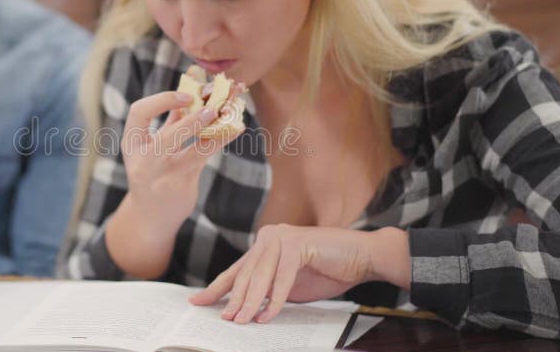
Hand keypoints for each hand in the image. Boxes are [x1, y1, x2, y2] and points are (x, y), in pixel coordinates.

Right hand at [121, 91, 237, 228]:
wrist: (149, 216)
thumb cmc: (152, 173)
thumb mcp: (150, 147)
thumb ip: (167, 121)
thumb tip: (189, 90)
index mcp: (131, 144)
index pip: (139, 113)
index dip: (162, 100)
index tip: (187, 95)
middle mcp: (145, 161)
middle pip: (169, 135)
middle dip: (193, 120)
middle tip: (213, 107)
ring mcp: (164, 176)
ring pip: (194, 150)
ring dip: (215, 129)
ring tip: (231, 111)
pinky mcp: (183, 185)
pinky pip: (206, 158)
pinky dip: (222, 140)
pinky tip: (236, 128)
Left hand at [189, 225, 409, 323]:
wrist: (362, 258)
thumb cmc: (328, 271)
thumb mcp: (290, 286)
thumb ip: (267, 291)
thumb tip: (242, 309)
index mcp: (265, 244)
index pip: (237, 270)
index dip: (217, 287)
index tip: (197, 301)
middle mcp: (269, 237)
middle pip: (245, 275)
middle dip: (234, 301)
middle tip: (225, 321)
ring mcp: (282, 238)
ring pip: (260, 277)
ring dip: (249, 303)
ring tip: (241, 322)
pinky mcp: (296, 245)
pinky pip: (281, 279)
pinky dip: (274, 300)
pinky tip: (266, 315)